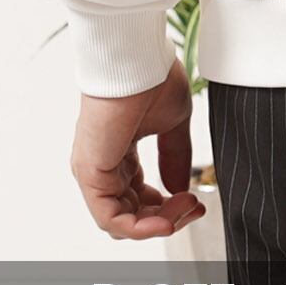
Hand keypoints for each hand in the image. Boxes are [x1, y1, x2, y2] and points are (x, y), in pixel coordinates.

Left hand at [70, 60, 203, 239]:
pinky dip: (139, 228)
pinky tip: (165, 222)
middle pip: (132, 213)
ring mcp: (94, 170)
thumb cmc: (151, 75)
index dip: (168, 205)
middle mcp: (103, 164)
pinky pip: (111, 218)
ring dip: (159, 222)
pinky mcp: (91, 173)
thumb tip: (180, 187)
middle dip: (168, 216)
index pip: (138, 196)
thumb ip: (176, 155)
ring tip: (186, 207)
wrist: (136, 56)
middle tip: (194, 206)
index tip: (194, 201)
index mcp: (119, 152)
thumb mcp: (173, 122)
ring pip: (122, 220)